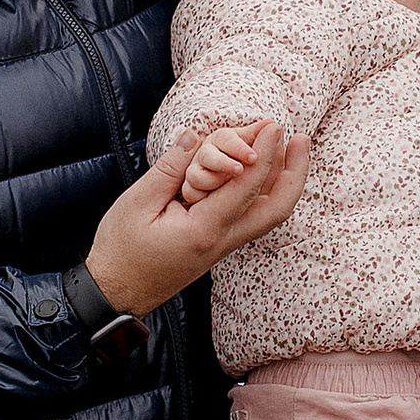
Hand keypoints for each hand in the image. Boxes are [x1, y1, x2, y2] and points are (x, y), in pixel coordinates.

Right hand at [87, 123, 311, 317]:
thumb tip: (194, 136)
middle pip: (276, 209)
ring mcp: (223, 246)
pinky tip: (261, 169)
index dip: (264, 153)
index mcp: (203, 229)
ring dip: (284, 181)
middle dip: (295, 173)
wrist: (117, 294)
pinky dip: (264, 191)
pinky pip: (252, 216)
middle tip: (302, 139)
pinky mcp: (218, 246)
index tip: (273, 126)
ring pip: (268, 214)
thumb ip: (169, 169)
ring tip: (288, 147)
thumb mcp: (137, 203)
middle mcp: (222, 241)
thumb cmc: (121, 249)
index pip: (246, 187)